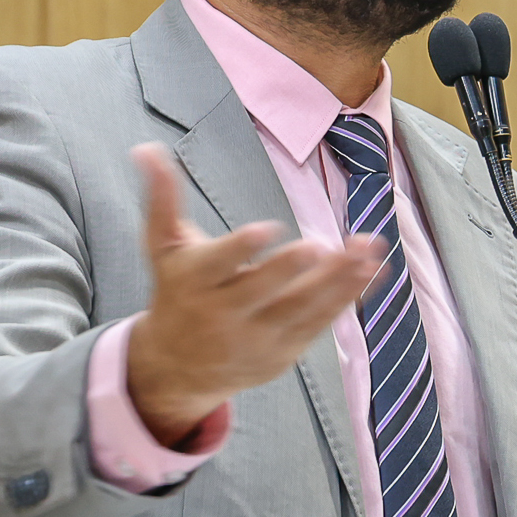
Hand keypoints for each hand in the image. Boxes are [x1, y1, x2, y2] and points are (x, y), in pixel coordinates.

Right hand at [124, 142, 383, 445]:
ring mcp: (256, 338)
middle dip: (289, 270)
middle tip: (318, 246)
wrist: (176, 368)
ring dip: (336, 281)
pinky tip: (371, 269)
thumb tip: (146, 148)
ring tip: (364, 251)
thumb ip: (161, 199)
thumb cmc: (176, 292)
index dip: (241, 248)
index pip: (217, 265)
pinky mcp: (283, 352)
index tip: (267, 228)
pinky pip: (319, 323)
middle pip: (260, 291)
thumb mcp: (162, 247)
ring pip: (300, 308)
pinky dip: (347, 297)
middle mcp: (224, 315)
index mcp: (194, 283)